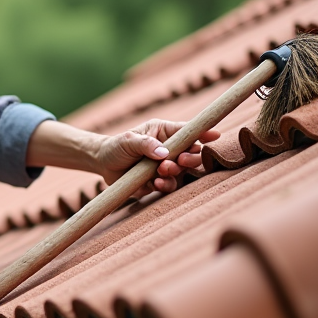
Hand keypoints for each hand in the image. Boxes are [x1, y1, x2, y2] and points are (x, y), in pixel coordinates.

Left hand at [93, 119, 219, 196]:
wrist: (102, 164)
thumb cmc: (117, 146)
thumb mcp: (128, 140)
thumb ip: (146, 144)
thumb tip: (164, 153)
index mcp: (165, 133)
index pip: (188, 131)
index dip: (203, 133)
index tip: (215, 135)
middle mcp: (169, 149)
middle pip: (192, 154)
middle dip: (190, 158)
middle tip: (181, 160)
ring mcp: (165, 167)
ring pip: (182, 172)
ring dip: (175, 172)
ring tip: (161, 170)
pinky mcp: (158, 182)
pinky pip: (169, 186)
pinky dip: (165, 185)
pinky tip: (155, 183)